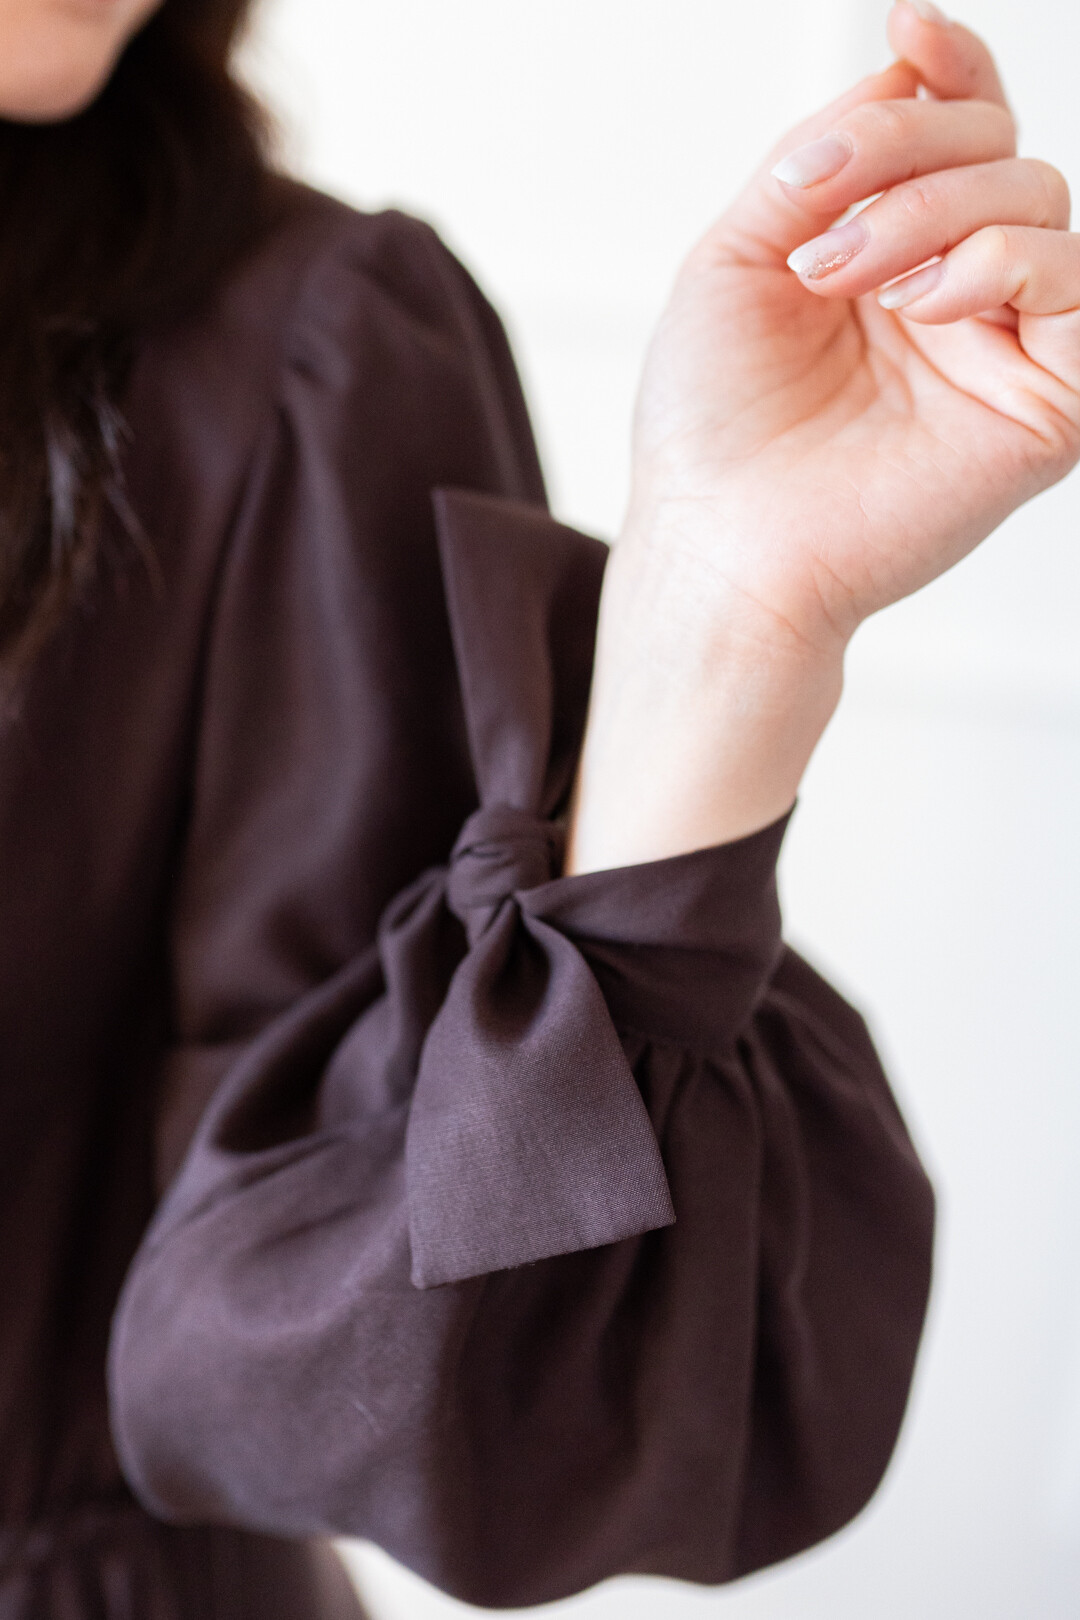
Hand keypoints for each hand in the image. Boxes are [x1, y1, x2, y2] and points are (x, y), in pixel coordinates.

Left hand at [567, 3, 1079, 872]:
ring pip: (1037, 199)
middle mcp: (952, 292)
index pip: (955, 129)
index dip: (946, 68)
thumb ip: (812, 162)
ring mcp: (1001, 347)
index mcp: (884, 251)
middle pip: (996, 146)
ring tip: (849, 281)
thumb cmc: (709, 425)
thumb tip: (898, 72)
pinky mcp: (1046, 407)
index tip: (904, 30)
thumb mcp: (734, 257)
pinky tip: (928, 304)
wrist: (719, 540)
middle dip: (905, 154)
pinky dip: (1008, 263)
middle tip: (820, 240)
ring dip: (937, 210)